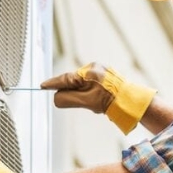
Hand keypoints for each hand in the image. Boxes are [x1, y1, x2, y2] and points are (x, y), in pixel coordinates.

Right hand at [41, 62, 155, 134]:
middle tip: (85, 104)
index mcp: (87, 72)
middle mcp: (94, 67)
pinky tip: (101, 102)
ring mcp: (101, 70)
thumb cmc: (109, 101)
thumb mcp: (86, 102)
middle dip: (76, 94)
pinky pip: (92, 85)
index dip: (52, 84)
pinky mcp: (106, 76)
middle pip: (74, 82)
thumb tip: (56, 97)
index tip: (41, 86)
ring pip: (83, 85)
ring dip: (85, 96)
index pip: (64, 78)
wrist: (131, 101)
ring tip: (97, 104)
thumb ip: (67, 99)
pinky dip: (92, 94)